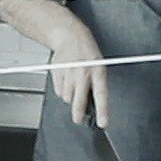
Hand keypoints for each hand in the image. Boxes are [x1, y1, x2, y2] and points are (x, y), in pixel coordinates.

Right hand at [37, 13, 107, 127]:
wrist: (69, 36)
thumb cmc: (87, 52)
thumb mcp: (98, 66)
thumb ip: (96, 84)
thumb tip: (94, 105)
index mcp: (97, 71)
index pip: (101, 95)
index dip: (102, 111)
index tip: (103, 123)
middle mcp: (83, 73)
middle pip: (79, 102)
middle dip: (79, 115)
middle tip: (80, 119)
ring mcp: (69, 74)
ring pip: (67, 98)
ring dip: (71, 98)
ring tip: (74, 86)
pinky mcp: (57, 73)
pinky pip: (59, 91)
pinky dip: (63, 90)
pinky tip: (67, 80)